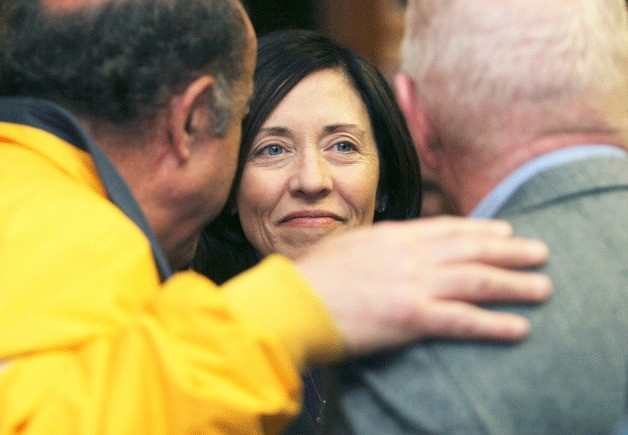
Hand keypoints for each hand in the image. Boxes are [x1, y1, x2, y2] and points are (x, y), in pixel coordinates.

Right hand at [295, 217, 551, 355]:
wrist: (293, 300)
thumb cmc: (313, 276)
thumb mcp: (348, 246)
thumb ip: (377, 244)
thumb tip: (390, 245)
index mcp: (394, 235)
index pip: (448, 229)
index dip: (481, 230)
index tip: (505, 230)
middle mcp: (411, 255)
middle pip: (471, 250)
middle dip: (510, 252)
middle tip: (539, 252)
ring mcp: (414, 284)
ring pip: (477, 281)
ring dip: (514, 284)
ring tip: (542, 287)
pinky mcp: (412, 316)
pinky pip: (463, 320)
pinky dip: (494, 324)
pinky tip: (518, 327)